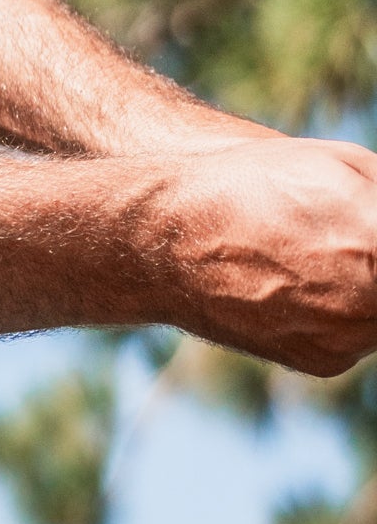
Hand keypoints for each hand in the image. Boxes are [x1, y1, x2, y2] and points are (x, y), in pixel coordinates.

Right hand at [145, 136, 376, 377]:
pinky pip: (358, 336)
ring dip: (371, 288)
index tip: (367, 225)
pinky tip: (304, 282)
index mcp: (376, 239)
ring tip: (323, 254)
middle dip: (376, 259)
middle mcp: (368, 298)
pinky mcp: (326, 361)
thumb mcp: (339, 163)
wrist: (167, 241)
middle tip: (348, 238)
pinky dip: (345, 312)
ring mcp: (347, 336)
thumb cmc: (248, 185)